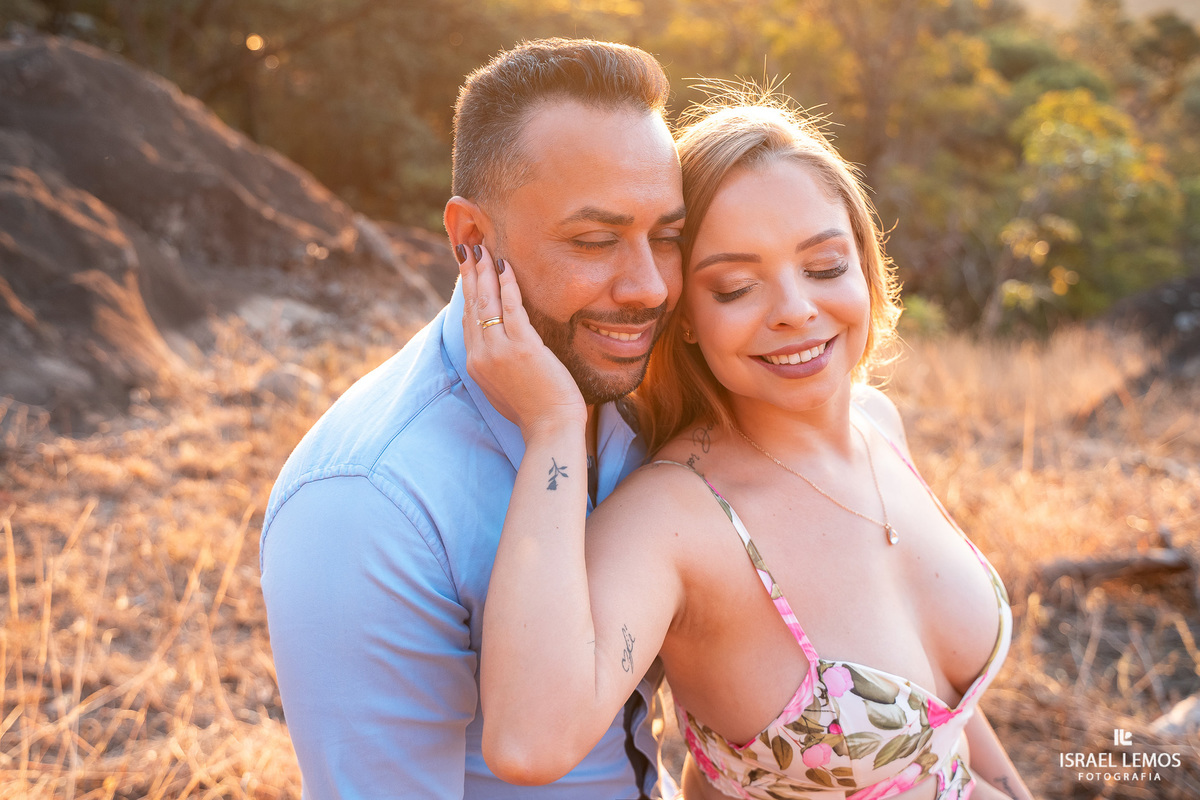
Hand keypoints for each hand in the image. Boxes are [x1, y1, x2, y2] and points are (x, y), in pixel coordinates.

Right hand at [459, 243, 586, 436]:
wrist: (550, 429)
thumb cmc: (536, 411)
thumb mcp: (505, 387)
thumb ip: (498, 364)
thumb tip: (500, 346)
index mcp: (476, 365)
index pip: (468, 320)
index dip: (467, 293)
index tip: (467, 271)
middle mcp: (481, 355)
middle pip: (472, 305)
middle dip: (470, 274)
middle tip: (469, 248)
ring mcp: (499, 351)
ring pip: (486, 302)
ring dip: (484, 271)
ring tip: (483, 247)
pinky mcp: (522, 348)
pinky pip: (512, 308)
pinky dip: (508, 284)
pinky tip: (506, 266)